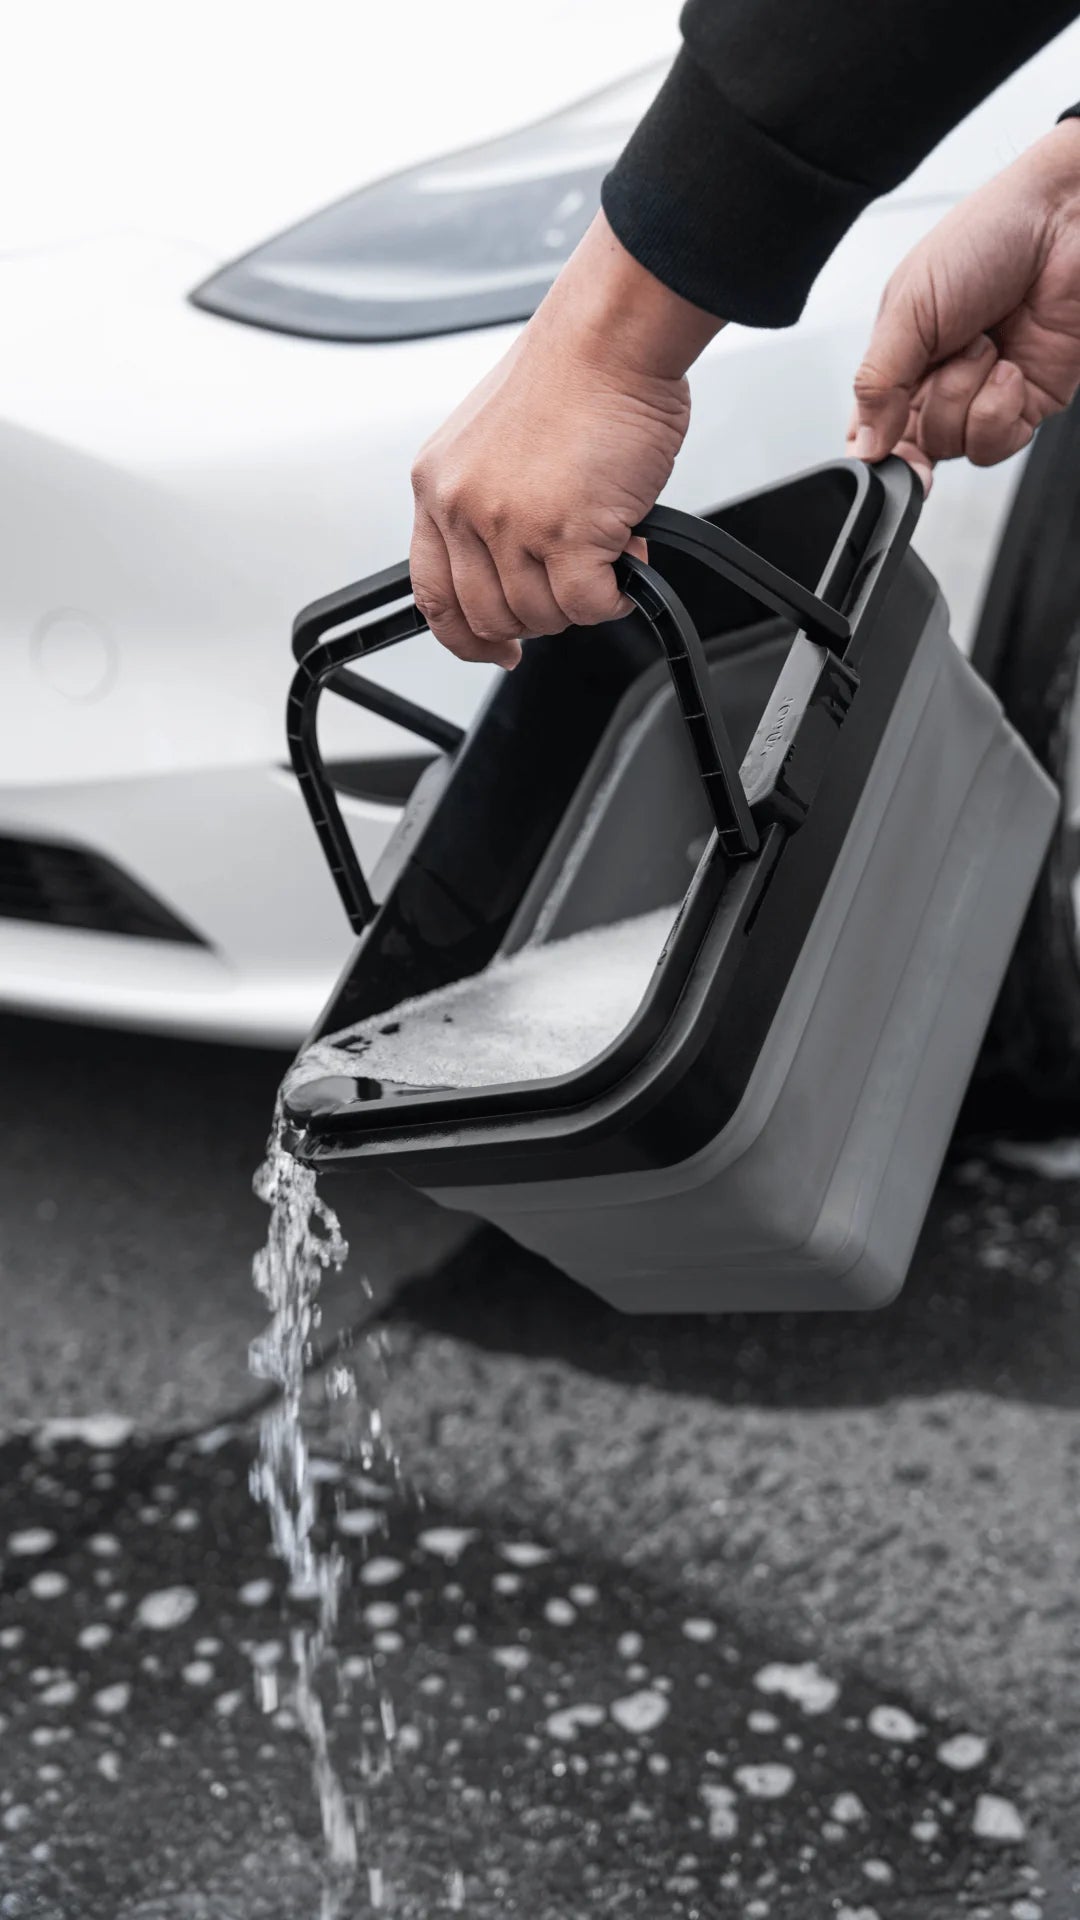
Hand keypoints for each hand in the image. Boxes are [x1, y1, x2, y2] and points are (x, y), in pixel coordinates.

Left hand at [409, 213, 721, 665]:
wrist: (610, 337)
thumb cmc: (571, 377)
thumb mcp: (493, 443)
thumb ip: (493, 506)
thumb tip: (522, 569)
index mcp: (437, 485)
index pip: (432, 593)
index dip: (464, 636)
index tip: (494, 647)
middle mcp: (463, 507)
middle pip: (489, 615)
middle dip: (539, 615)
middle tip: (575, 584)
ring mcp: (510, 523)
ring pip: (539, 615)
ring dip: (581, 601)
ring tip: (607, 552)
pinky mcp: (564, 534)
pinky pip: (586, 606)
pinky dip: (613, 597)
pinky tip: (626, 560)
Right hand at [848, 118, 1079, 490]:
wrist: (1065, 223)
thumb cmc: (986, 239)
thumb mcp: (907, 307)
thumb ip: (876, 382)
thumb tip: (864, 447)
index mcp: (901, 356)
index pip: (872, 427)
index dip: (875, 447)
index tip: (881, 450)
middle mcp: (941, 380)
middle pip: (913, 444)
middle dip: (929, 408)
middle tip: (944, 363)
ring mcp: (984, 395)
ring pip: (953, 447)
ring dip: (964, 397)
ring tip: (985, 346)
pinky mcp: (1026, 405)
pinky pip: (995, 444)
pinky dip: (998, 410)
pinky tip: (1009, 368)